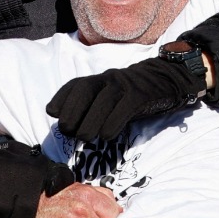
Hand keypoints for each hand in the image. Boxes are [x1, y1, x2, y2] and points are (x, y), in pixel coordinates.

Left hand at [46, 58, 203, 141]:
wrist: (165, 81)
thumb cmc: (131, 96)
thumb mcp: (109, 98)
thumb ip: (91, 108)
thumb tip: (70, 128)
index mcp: (98, 80)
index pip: (75, 85)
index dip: (61, 98)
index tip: (53, 113)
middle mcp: (109, 79)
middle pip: (85, 90)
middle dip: (72, 111)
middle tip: (69, 131)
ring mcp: (126, 86)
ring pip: (103, 100)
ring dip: (90, 121)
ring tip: (85, 138)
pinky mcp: (141, 95)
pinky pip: (125, 107)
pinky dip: (112, 123)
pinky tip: (106, 136)